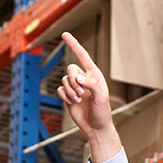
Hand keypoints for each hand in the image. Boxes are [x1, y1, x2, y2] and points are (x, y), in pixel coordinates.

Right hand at [56, 32, 121, 161]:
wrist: (96, 128)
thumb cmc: (103, 112)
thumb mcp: (101, 97)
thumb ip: (91, 84)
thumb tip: (78, 77)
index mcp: (94, 75)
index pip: (82, 56)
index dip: (74, 44)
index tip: (65, 35)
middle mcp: (84, 79)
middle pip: (70, 69)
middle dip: (73, 82)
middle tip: (81, 94)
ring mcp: (75, 87)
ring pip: (64, 80)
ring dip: (70, 91)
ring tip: (79, 101)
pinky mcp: (68, 96)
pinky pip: (60, 89)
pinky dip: (65, 96)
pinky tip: (72, 103)